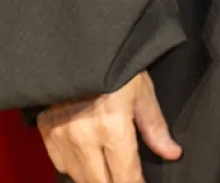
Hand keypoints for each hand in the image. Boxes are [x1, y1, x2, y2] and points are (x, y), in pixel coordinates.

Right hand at [38, 71, 182, 182]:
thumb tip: (172, 152)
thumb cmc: (115, 66)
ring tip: (110, 169)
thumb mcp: (142, 90)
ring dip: (97, 177)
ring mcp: (63, 140)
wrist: (75, 49)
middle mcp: (85, 140)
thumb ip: (155, 126)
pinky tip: (88, 158)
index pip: (126, 175)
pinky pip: (62, 166)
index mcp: (112, 128)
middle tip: (127, 177)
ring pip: (80, 179)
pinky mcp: (47, 136)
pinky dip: (76, 168)